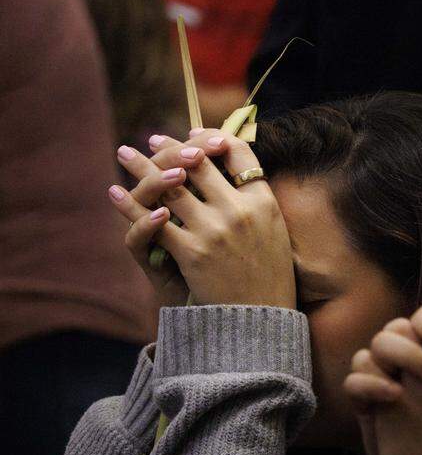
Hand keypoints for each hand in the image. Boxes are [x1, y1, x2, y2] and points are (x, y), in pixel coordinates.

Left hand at [110, 130, 295, 307]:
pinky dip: (131, 206)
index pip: (239, 152)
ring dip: (142, 166)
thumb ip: (255, 202)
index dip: (213, 137)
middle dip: (171, 146)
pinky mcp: (192, 252)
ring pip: (170, 186)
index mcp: (264, 202)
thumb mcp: (274, 232)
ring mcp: (214, 230)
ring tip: (125, 152)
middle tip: (153, 140)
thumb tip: (232, 173)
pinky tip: (115, 193)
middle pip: (198, 163)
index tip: (193, 135)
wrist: (260, 320)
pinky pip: (154, 222)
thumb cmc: (269, 276)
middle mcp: (239, 210)